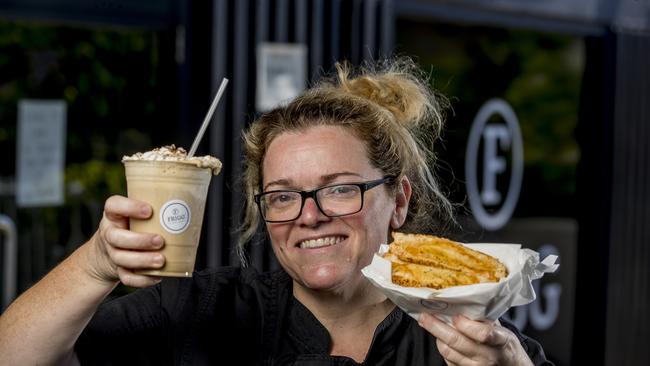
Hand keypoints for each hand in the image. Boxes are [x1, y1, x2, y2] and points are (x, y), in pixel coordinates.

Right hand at [85, 195, 164, 287]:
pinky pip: (126, 277)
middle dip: (139, 240)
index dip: (129, 207)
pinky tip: (156, 276)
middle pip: (116, 237)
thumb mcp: (136, 213)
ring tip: (161, 260)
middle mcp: (110, 233)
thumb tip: (187, 205)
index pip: (113, 205)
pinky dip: (142, 279)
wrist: (108, 250)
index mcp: (113, 215)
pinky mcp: (117, 269)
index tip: (148, 210)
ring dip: (142, 260)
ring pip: (120, 258)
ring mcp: (111, 252)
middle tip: (159, 241)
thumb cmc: (131, 226)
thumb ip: (154, 209)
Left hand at [418, 313, 532, 365]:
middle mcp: (488, 356)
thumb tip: (461, 301)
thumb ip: (483, 318)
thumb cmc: (505, 346)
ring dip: (437, 336)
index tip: (456, 316)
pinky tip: (441, 338)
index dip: (466, 324)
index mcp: (501, 341)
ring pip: (448, 351)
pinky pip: (448, 360)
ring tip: (430, 324)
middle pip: (457, 342)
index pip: (484, 334)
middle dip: (437, 327)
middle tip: (425, 316)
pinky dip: (442, 347)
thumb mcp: (502, 330)